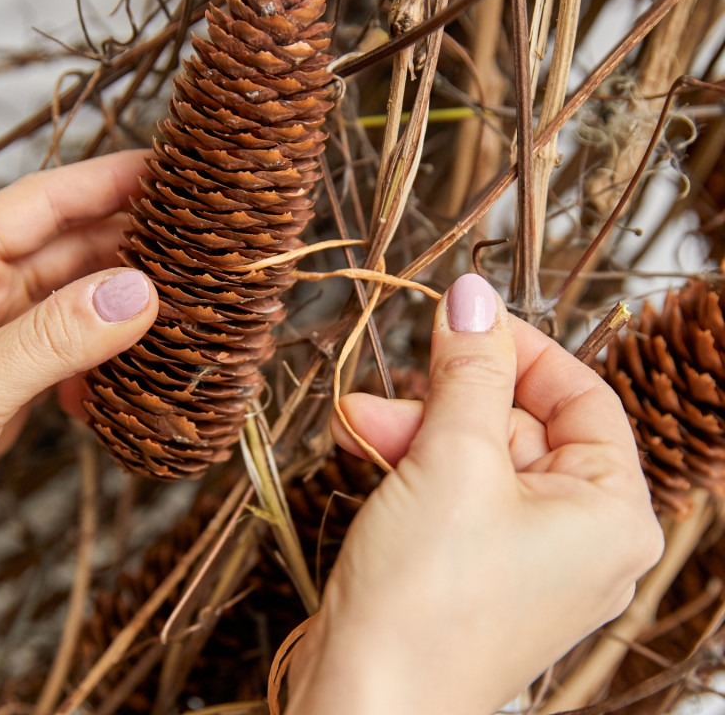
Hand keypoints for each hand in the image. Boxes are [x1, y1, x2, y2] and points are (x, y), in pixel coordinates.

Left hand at [0, 151, 157, 553]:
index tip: (168, 172)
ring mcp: (4, 338)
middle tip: (199, 248)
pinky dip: (110, 369)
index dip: (106, 180)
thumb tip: (137, 294)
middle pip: (75, 250)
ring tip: (182, 314)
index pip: (42, 202)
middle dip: (136, 248)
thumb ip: (53, 338)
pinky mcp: (19, 383)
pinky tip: (125, 387)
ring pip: (85, 306)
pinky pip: (81, 358)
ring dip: (131, 312)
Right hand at [287, 273, 662, 714]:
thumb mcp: (452, 458)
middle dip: (447, 395)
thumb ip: (469, 369)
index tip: (464, 316)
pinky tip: (363, 443)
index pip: (581, 396)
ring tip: (358, 416)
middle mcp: (577, 536)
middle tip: (396, 373)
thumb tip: (474, 293)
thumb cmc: (425, 594)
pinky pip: (452, 488)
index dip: (521, 348)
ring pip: (475, 453)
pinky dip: (409, 461)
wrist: (361, 705)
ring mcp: (524, 554)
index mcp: (609, 513)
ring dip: (415, 426)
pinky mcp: (475, 565)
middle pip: (518, 423)